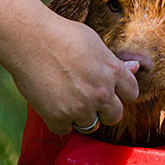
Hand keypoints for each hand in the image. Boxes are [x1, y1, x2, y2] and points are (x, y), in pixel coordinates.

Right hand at [4, 10, 139, 133]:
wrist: (28, 38)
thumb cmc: (61, 34)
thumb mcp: (94, 43)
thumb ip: (113, 62)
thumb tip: (136, 67)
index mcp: (113, 72)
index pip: (132, 94)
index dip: (120, 93)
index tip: (109, 90)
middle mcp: (102, 92)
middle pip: (115, 116)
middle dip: (104, 110)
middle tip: (87, 98)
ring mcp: (81, 107)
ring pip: (90, 124)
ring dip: (80, 115)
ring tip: (66, 96)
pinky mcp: (59, 117)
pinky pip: (65, 129)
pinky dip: (58, 120)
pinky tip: (51, 102)